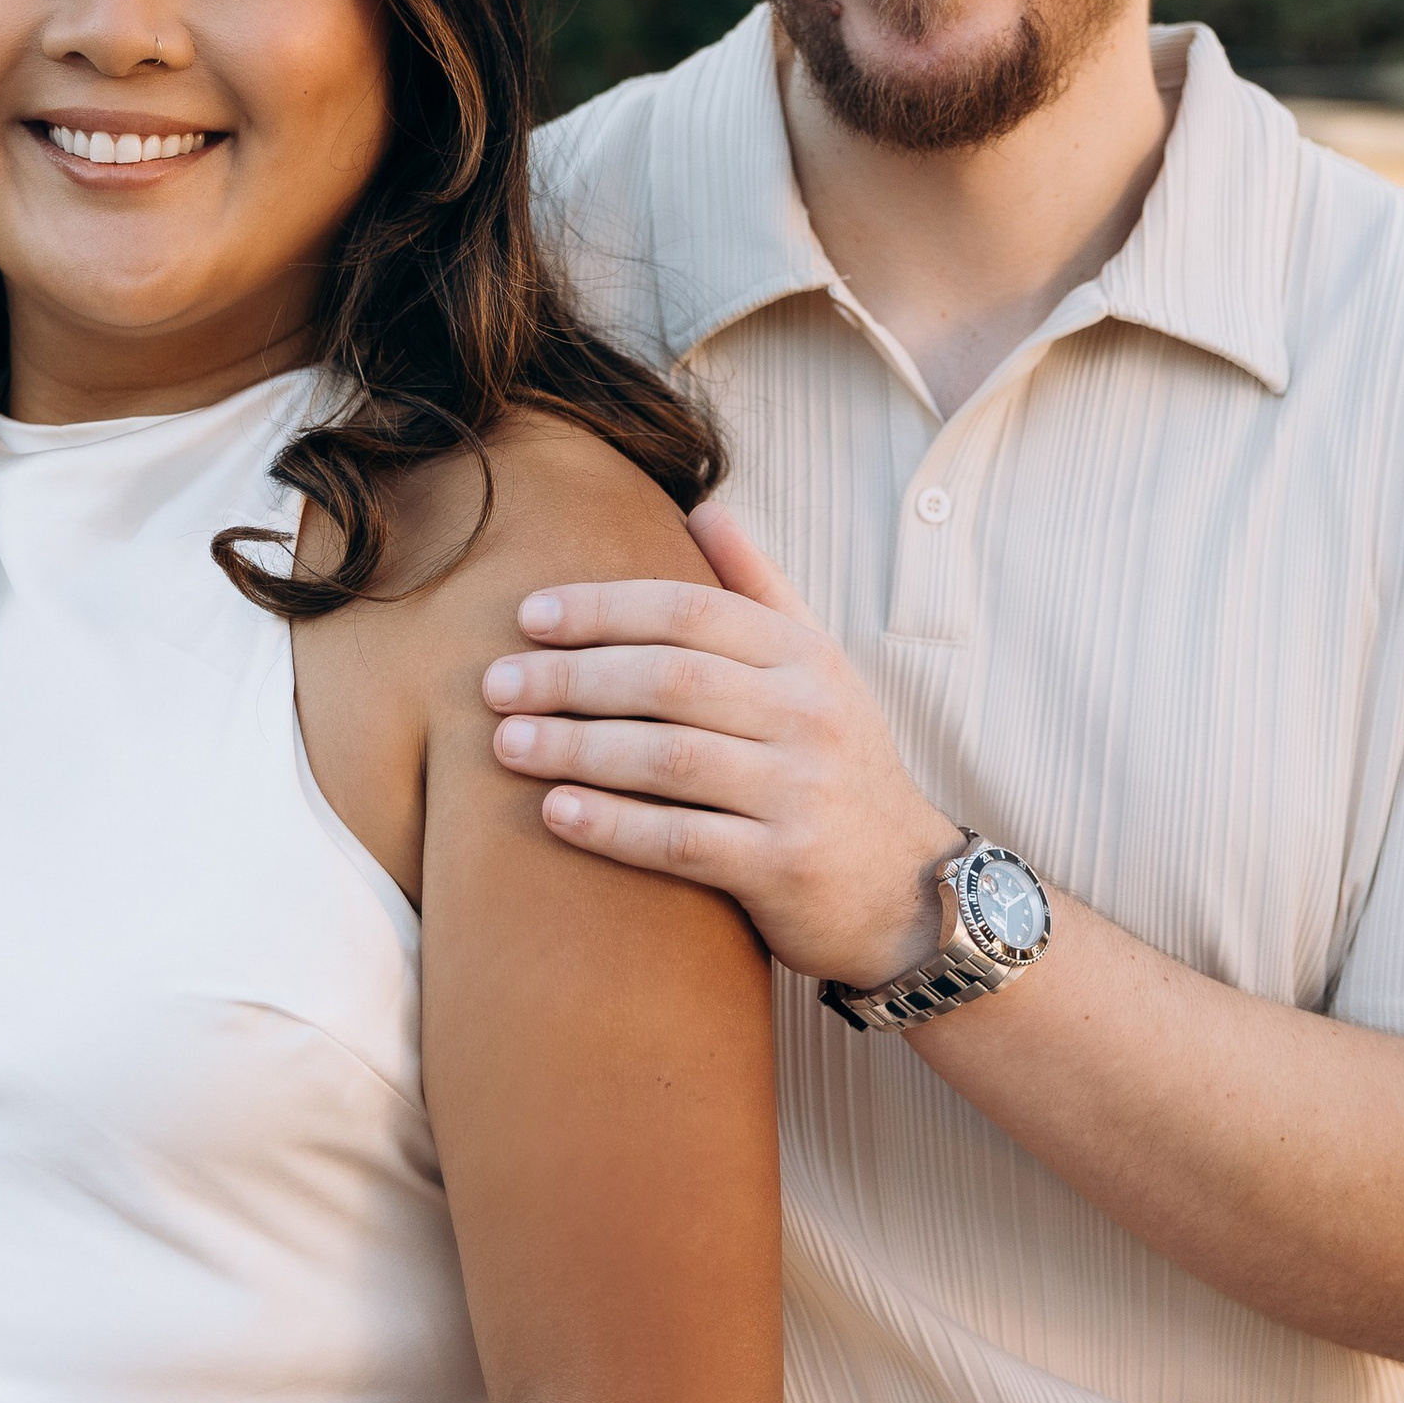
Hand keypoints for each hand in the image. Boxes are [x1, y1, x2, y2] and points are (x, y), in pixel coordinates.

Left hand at [483, 498, 964, 983]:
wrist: (907, 893)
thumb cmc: (838, 768)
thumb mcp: (818, 671)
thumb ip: (760, 591)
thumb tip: (704, 509)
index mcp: (804, 658)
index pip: (689, 611)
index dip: (603, 608)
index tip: (529, 616)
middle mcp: (807, 716)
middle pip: (668, 679)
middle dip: (571, 677)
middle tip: (495, 684)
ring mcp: (799, 792)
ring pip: (668, 757)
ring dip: (576, 747)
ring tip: (505, 744)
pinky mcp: (784, 867)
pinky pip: (682, 840)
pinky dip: (613, 825)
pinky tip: (554, 813)